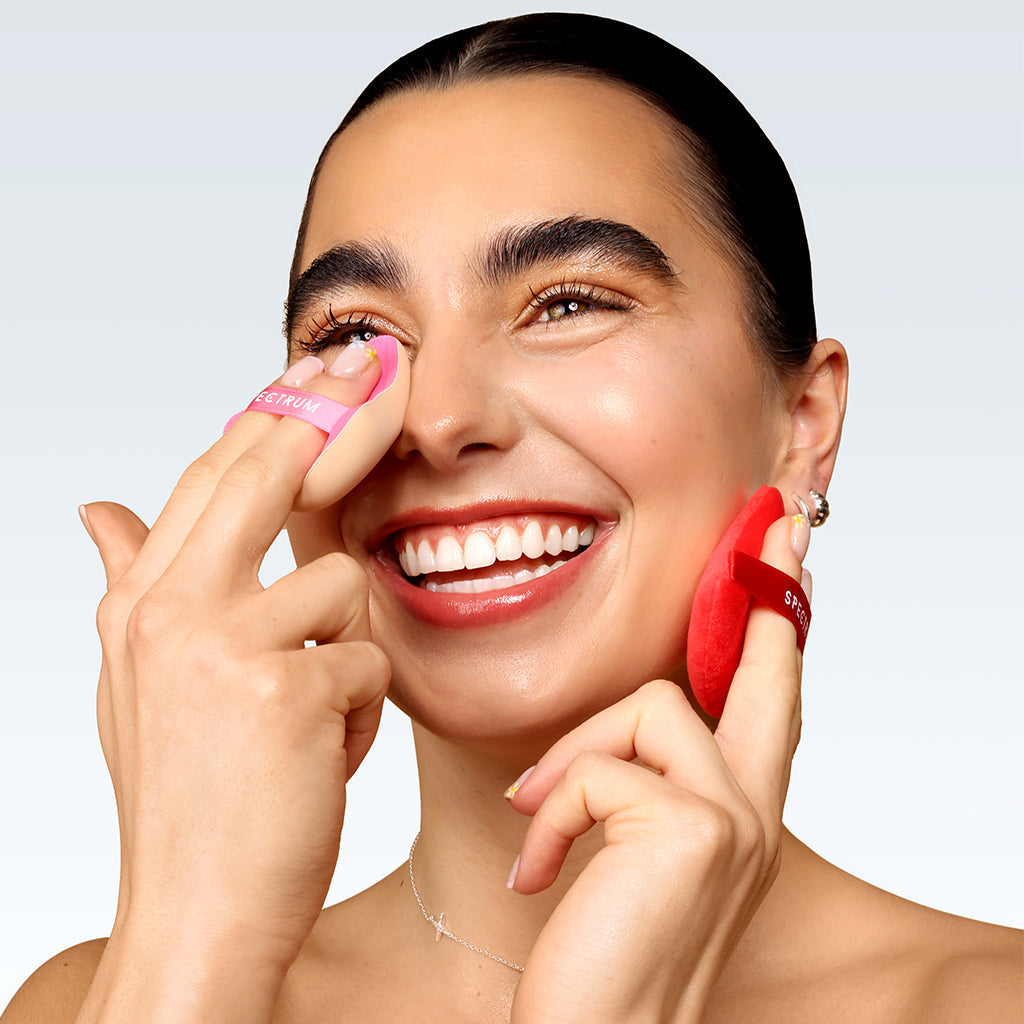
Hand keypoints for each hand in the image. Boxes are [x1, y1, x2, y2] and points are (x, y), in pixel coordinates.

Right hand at [78, 348, 391, 1015]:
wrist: (196, 912)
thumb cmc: (185, 796)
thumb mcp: (141, 683)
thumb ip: (130, 582)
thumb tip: (95, 510)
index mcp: (142, 601)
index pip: (212, 474)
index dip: (274, 413)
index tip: (321, 364)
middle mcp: (172, 607)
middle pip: (266, 472)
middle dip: (333, 416)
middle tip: (377, 366)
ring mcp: (226, 643)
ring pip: (344, 586)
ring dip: (347, 653)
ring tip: (312, 717)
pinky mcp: (289, 688)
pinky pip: (369, 660)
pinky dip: (362, 712)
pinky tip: (322, 758)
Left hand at [505, 512, 809, 1023]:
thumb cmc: (600, 959)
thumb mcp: (629, 859)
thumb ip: (640, 788)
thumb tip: (616, 730)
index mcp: (740, 819)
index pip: (768, 709)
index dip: (776, 639)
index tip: (783, 571)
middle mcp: (755, 814)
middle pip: (764, 677)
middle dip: (765, 598)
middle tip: (774, 537)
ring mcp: (734, 818)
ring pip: (648, 706)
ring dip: (573, 760)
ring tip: (533, 823)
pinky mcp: (693, 828)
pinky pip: (596, 770)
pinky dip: (548, 814)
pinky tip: (534, 873)